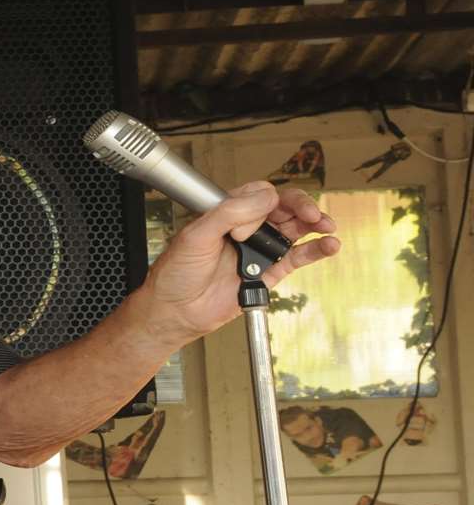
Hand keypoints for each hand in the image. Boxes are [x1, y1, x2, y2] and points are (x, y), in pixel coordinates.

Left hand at [138, 182, 340, 345]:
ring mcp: (259, 249)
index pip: (260, 193)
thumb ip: (229, 213)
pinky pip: (297, 257)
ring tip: (326, 226)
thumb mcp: (196, 235)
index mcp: (226, 212)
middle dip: (302, 206)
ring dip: (315, 224)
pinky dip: (316, 250)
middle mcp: (246, 228)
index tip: (254, 221)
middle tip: (312, 214)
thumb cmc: (176, 273)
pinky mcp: (269, 272)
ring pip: (295, 229)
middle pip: (284, 207)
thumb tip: (265, 197)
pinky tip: (329, 245)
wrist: (175, 311)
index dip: (264, 202)